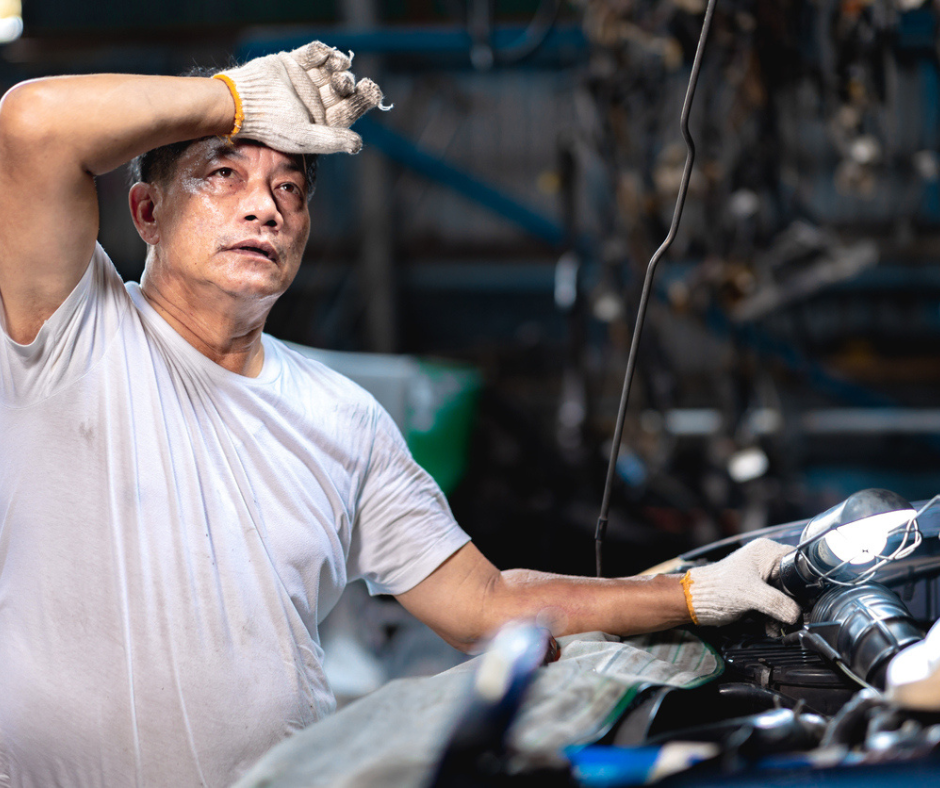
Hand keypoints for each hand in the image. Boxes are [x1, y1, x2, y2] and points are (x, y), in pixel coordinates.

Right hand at [216, 41, 384, 154]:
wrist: (240, 102)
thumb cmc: (272, 125)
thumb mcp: (305, 137)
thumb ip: (332, 140)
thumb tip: (359, 144)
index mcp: (321, 121)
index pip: (347, 110)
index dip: (362, 100)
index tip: (374, 90)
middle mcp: (314, 101)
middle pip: (341, 89)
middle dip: (348, 83)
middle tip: (348, 81)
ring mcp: (304, 81)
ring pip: (329, 70)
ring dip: (337, 66)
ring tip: (339, 67)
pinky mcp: (292, 62)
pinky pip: (312, 53)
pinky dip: (321, 52)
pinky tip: (327, 54)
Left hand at [683, 538, 801, 626]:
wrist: (697, 601)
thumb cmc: (717, 589)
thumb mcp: (751, 595)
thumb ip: (778, 604)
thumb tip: (797, 615)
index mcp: (767, 552)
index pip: (798, 563)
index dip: (802, 583)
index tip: (804, 601)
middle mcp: (766, 561)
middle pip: (793, 583)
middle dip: (791, 604)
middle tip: (788, 618)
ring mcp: (762, 576)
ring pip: (786, 596)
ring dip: (783, 614)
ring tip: (775, 626)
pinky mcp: (758, 591)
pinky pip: (776, 604)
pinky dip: (774, 616)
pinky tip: (770, 627)